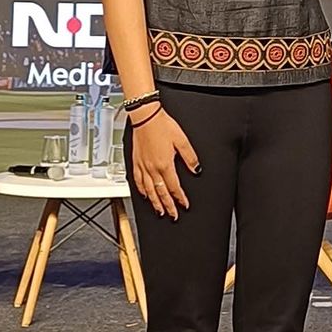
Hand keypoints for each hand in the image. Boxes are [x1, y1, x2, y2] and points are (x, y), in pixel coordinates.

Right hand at [130, 103, 200, 219]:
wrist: (145, 116)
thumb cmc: (162, 125)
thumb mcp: (182, 140)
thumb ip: (190, 157)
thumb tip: (196, 169)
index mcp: (165, 164)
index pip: (174, 187)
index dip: (180, 198)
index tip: (184, 205)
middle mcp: (152, 168)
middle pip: (161, 193)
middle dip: (168, 206)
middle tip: (172, 215)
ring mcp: (143, 166)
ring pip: (148, 190)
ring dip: (155, 202)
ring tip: (159, 211)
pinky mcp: (135, 162)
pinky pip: (137, 181)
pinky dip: (141, 190)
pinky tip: (144, 195)